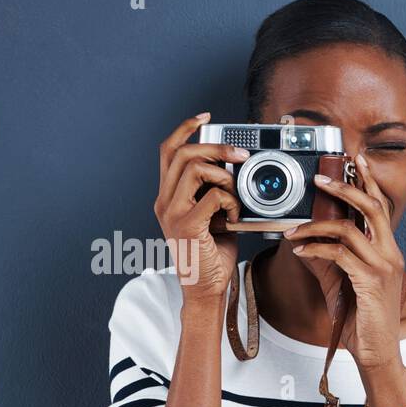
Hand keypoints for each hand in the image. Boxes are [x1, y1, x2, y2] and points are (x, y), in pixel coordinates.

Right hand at [153, 112, 250, 305]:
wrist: (206, 290)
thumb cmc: (212, 256)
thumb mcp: (214, 218)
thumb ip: (216, 194)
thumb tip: (238, 172)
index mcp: (169, 196)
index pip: (169, 150)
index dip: (185, 128)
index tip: (206, 117)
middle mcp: (165, 201)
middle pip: (182, 152)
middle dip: (216, 146)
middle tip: (241, 154)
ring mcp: (173, 212)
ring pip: (195, 168)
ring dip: (225, 176)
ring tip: (236, 195)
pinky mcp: (186, 225)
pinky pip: (212, 196)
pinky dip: (231, 202)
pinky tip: (236, 217)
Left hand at [283, 152, 405, 371]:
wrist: (378, 352)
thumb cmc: (364, 320)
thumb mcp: (346, 283)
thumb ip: (331, 259)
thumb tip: (306, 241)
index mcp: (389, 251)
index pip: (380, 208)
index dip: (368, 182)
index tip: (355, 161)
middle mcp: (391, 254)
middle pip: (372, 207)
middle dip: (345, 188)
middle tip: (320, 178)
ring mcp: (383, 267)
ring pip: (350, 229)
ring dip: (316, 225)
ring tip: (294, 228)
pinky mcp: (370, 282)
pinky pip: (339, 254)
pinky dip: (315, 248)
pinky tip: (299, 250)